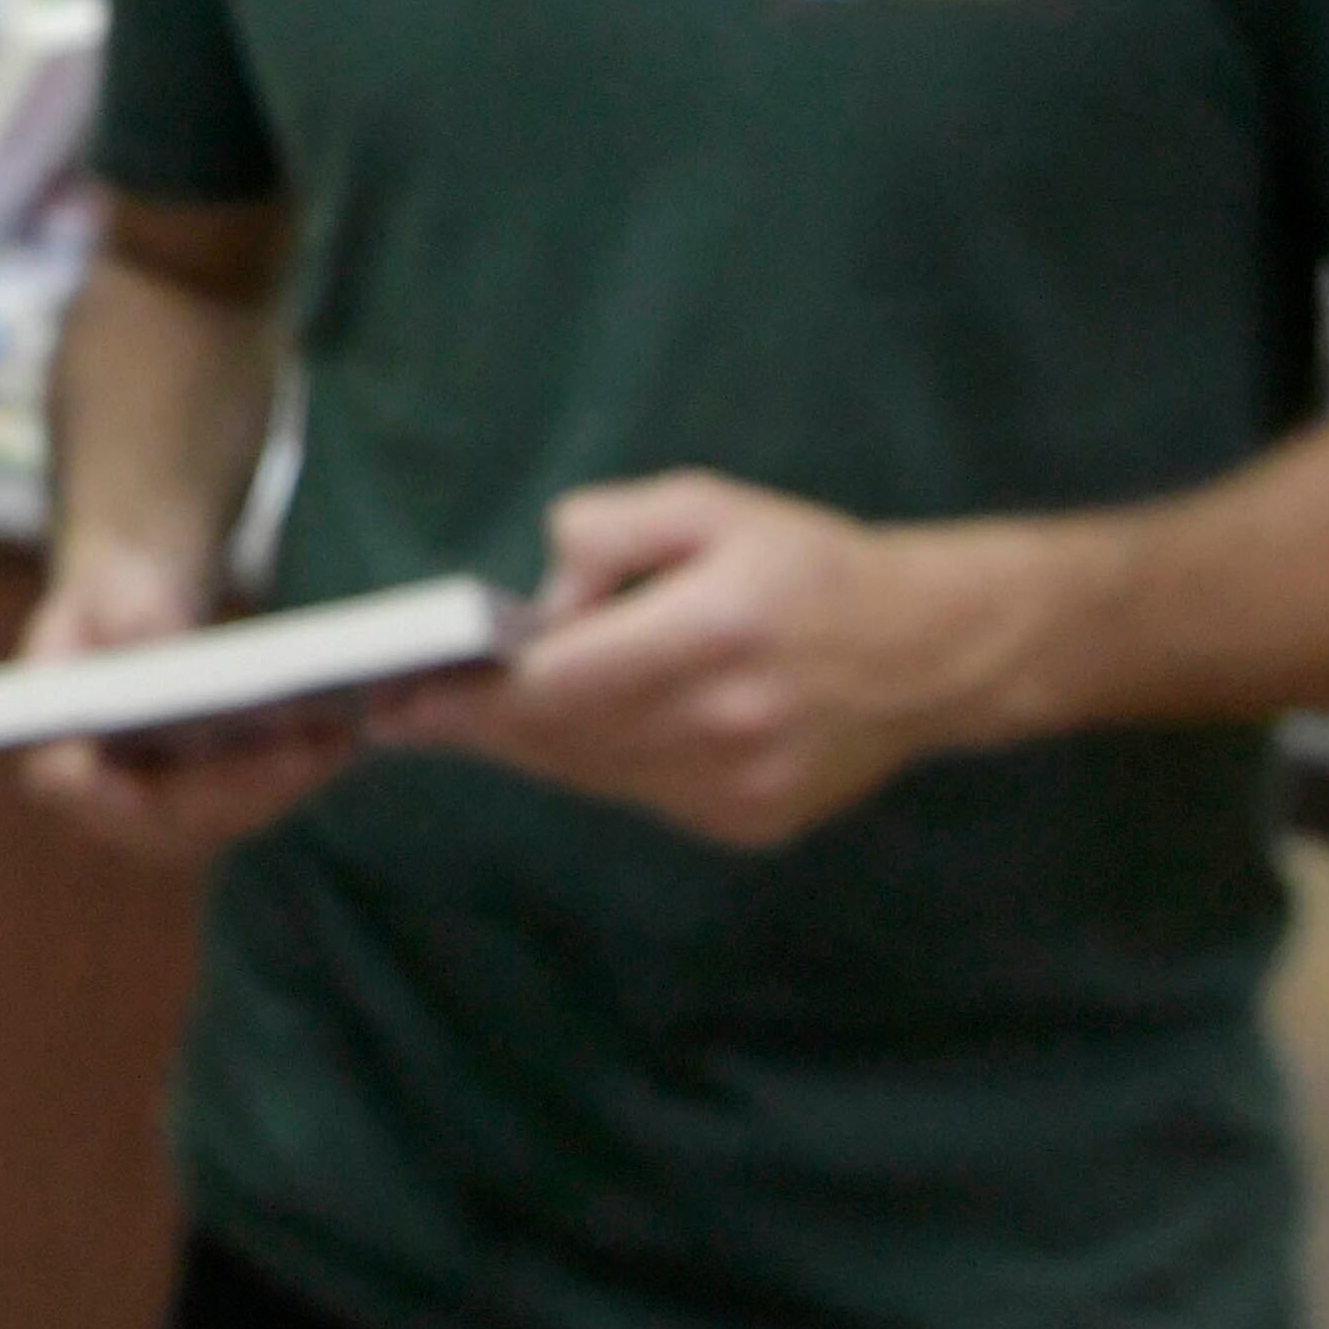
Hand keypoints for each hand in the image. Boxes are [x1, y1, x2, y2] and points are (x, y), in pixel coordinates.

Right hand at [4, 542, 350, 861]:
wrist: (134, 616)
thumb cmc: (111, 600)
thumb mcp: (112, 592)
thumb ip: (132, 618)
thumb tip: (166, 652)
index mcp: (50, 746)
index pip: (70, 781)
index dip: (108, 792)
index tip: (147, 784)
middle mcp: (102, 800)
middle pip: (171, 809)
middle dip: (243, 781)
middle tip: (303, 746)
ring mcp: (158, 815)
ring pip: (226, 814)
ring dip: (285, 781)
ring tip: (336, 737)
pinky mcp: (207, 811)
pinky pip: (256, 802)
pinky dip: (298, 772)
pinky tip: (339, 738)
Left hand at [466, 472, 1050, 846]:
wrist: (932, 650)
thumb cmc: (809, 564)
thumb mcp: (707, 504)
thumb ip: (606, 533)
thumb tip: (541, 608)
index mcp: (714, 633)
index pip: (555, 686)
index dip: (467, 700)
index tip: (397, 702)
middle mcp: (724, 723)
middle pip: (560, 740)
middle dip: (479, 725)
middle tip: (408, 710)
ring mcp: (738, 786)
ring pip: (591, 775)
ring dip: (530, 746)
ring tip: (479, 715)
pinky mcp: (748, 824)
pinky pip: (639, 794)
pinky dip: (600, 763)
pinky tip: (582, 730)